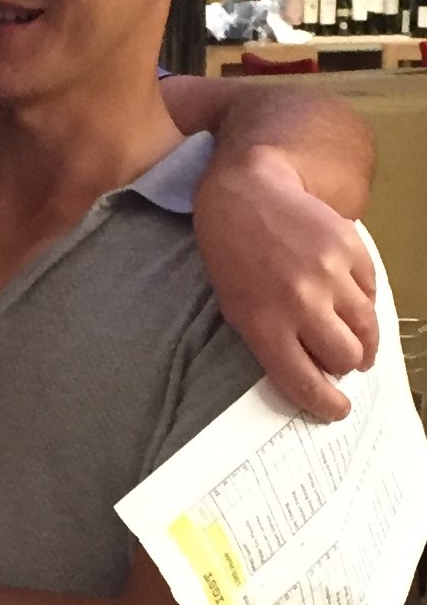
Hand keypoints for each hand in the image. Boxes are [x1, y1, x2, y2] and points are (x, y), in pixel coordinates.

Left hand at [194, 147, 377, 421]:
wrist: (246, 196)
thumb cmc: (233, 258)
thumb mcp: (237, 309)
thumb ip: (274, 343)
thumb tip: (316, 372)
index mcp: (265, 326)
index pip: (306, 384)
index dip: (327, 404)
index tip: (337, 408)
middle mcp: (301, 304)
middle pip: (346, 358)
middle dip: (344, 365)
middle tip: (340, 358)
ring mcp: (331, 275)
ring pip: (367, 330)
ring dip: (361, 338)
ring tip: (352, 334)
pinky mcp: (351, 249)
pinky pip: (372, 292)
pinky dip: (362, 300)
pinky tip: (345, 294)